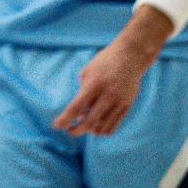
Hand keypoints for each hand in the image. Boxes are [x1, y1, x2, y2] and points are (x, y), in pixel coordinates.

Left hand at [53, 21, 161, 136]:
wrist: (130, 57)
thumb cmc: (104, 62)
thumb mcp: (88, 71)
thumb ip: (83, 92)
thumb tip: (80, 114)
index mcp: (94, 84)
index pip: (76, 107)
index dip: (65, 119)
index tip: (56, 125)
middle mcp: (107, 95)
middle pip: (89, 122)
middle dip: (76, 130)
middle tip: (69, 131)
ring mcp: (118, 103)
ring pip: (101, 128)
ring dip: (89, 129)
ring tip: (84, 122)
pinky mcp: (126, 107)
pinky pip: (112, 127)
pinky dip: (102, 130)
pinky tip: (96, 124)